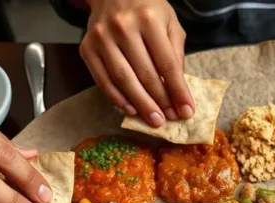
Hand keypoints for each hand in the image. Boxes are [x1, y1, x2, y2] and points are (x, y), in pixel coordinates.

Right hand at [80, 0, 192, 126]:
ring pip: (123, 80)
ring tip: (153, 120)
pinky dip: (117, 98)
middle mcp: (124, 27)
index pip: (167, 64)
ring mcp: (102, 38)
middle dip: (160, 101)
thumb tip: (178, 90)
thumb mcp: (169, 22)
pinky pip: (102, 80)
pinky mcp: (87, 48)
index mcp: (149, 19)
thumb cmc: (146, 8)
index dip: (178, 91)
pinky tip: (130, 109)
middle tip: (169, 120)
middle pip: (145, 74)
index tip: (187, 111)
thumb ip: (175, 53)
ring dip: (140, 104)